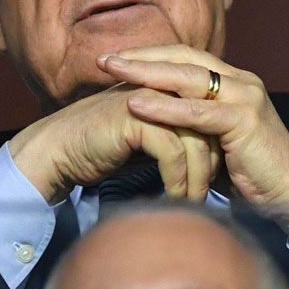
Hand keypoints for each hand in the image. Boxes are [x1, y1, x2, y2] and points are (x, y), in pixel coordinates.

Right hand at [8, 85, 219, 203]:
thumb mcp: (153, 140)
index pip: (215, 114)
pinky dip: (178, 179)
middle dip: (217, 163)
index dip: (223, 146)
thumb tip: (216, 157)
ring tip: (197, 202)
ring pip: (196, 142)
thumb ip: (181, 137)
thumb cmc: (107, 148)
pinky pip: (172, 152)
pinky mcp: (136, 117)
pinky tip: (176, 198)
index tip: (228, 177)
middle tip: (221, 191)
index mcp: (174, 87)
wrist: (60, 150)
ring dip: (199, 178)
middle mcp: (166, 87)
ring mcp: (152, 99)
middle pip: (212, 126)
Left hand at [99, 46, 288, 241]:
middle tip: (105, 59)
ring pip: (189, 79)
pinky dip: (165, 108)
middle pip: (185, 59)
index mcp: (237, 83)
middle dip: (142, 57)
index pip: (188, 58)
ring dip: (147, 73)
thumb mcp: (219, 140)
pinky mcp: (245, 120)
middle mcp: (244, 82)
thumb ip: (197, 123)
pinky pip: (197, 112)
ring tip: (113, 72)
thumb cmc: (254, 174)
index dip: (151, 56)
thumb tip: (160, 117)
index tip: (116, 60)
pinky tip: (136, 105)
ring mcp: (247, 98)